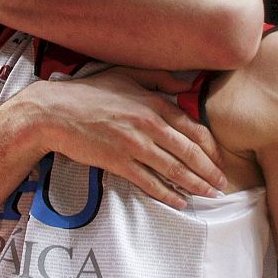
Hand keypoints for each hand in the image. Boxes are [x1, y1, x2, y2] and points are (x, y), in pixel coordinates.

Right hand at [28, 71, 225, 209]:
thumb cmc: (88, 92)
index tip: (219, 159)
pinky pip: (149, 182)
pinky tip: (180, 202)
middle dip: (210, 171)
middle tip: (222, 185)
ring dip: (195, 185)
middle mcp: (148, 124)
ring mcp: (133, 145)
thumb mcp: (124, 75)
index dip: (210, 147)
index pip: (193, 128)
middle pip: (189, 152)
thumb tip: (185, 83)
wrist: (55, 112)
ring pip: (174, 169)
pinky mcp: (118, 162)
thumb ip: (157, 78)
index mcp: (152, 103)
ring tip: (209, 196)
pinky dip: (168, 194)